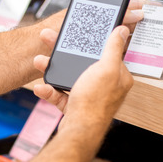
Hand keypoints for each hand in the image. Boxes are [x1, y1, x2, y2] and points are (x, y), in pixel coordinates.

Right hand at [31, 0, 144, 115]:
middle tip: (51, 41)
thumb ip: (113, 48)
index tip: (78, 34)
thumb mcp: (106, 68)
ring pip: (69, 76)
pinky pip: (60, 93)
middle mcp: (104, 86)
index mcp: (117, 76)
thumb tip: (122, 30)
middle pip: (83, 62)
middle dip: (64, 53)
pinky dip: (50, 89)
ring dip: (52, 68)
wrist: (79, 130)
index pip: (106, 53)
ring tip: (40, 62)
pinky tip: (41, 86)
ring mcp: (89, 96)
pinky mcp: (75, 106)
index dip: (91, 42)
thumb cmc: (95, 102)